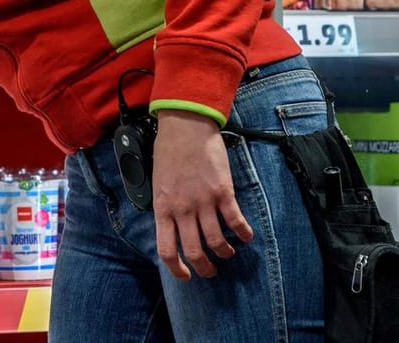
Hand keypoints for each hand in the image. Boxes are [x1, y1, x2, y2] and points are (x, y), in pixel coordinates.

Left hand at [152, 109, 253, 279]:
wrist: (184, 126)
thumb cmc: (168, 151)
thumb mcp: (157, 182)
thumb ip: (165, 205)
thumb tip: (172, 226)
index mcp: (162, 207)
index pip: (166, 249)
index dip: (176, 269)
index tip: (185, 276)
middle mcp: (182, 209)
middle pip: (195, 251)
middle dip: (205, 268)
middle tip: (211, 271)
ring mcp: (203, 202)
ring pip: (217, 242)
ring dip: (225, 252)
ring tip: (228, 252)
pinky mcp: (223, 192)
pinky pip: (236, 221)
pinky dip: (243, 234)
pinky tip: (246, 236)